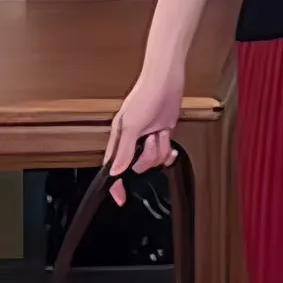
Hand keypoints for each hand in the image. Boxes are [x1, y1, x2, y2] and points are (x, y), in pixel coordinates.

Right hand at [103, 68, 183, 206]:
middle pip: (137, 166)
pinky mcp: (161, 135)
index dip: (116, 184)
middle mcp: (131, 140)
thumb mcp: (132, 125)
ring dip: (159, 148)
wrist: (167, 83)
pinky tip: (167, 136)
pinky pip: (165, 154)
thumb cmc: (145, 96)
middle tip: (150, 139)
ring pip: (154, 160)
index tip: (119, 198)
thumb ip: (123, 150)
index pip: (114, 166)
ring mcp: (147, 139)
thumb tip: (116, 170)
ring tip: (159, 132)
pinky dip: (168, 149)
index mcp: (119, 137)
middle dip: (148, 156)